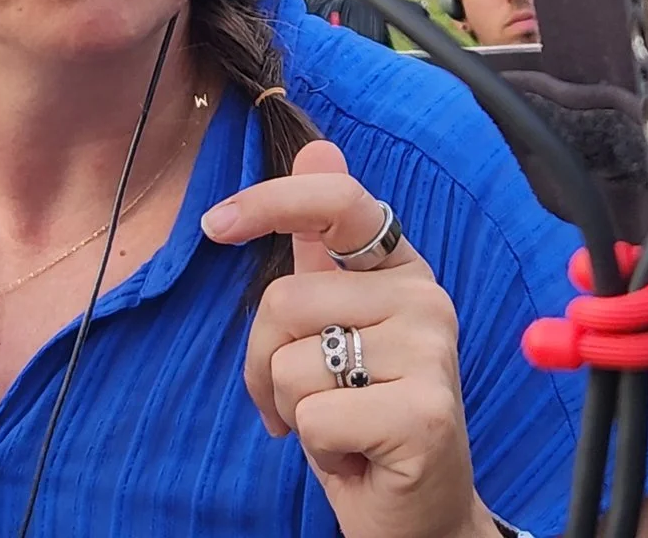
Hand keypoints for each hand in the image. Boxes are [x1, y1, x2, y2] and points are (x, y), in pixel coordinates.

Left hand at [203, 139, 492, 537]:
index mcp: (403, 270)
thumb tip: (317, 148)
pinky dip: (314, 446)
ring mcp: (432, 354)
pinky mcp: (424, 412)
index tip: (215, 224)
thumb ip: (322, 245)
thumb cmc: (363, 418)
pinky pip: (312, 413)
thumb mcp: (334, 326)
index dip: (272, 201)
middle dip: (265, 364)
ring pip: (292, 361)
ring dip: (291, 410)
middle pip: (285, 300)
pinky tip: (354, 455)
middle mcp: (426, 300)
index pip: (340, 204)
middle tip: (303, 403)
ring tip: (337, 428)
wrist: (416, 514)